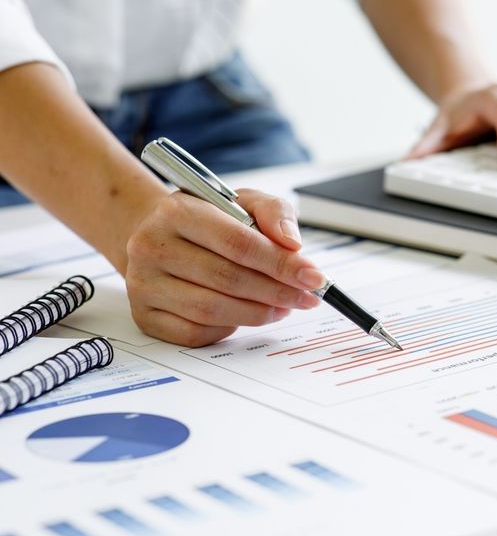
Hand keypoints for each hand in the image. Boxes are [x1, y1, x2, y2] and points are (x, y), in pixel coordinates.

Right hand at [124, 189, 324, 346]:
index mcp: (176, 211)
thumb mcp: (242, 202)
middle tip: (306, 297)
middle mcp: (151, 247)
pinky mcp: (145, 315)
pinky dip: (229, 328)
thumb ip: (273, 212)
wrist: (157, 234)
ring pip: (213, 310)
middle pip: (227, 279)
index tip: (313, 277)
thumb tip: (291, 244)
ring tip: (283, 307)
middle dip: (277, 292)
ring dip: (258, 313)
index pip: (238, 243)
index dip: (281, 264)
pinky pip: (195, 333)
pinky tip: (247, 315)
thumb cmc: (207, 219)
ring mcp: (143, 284)